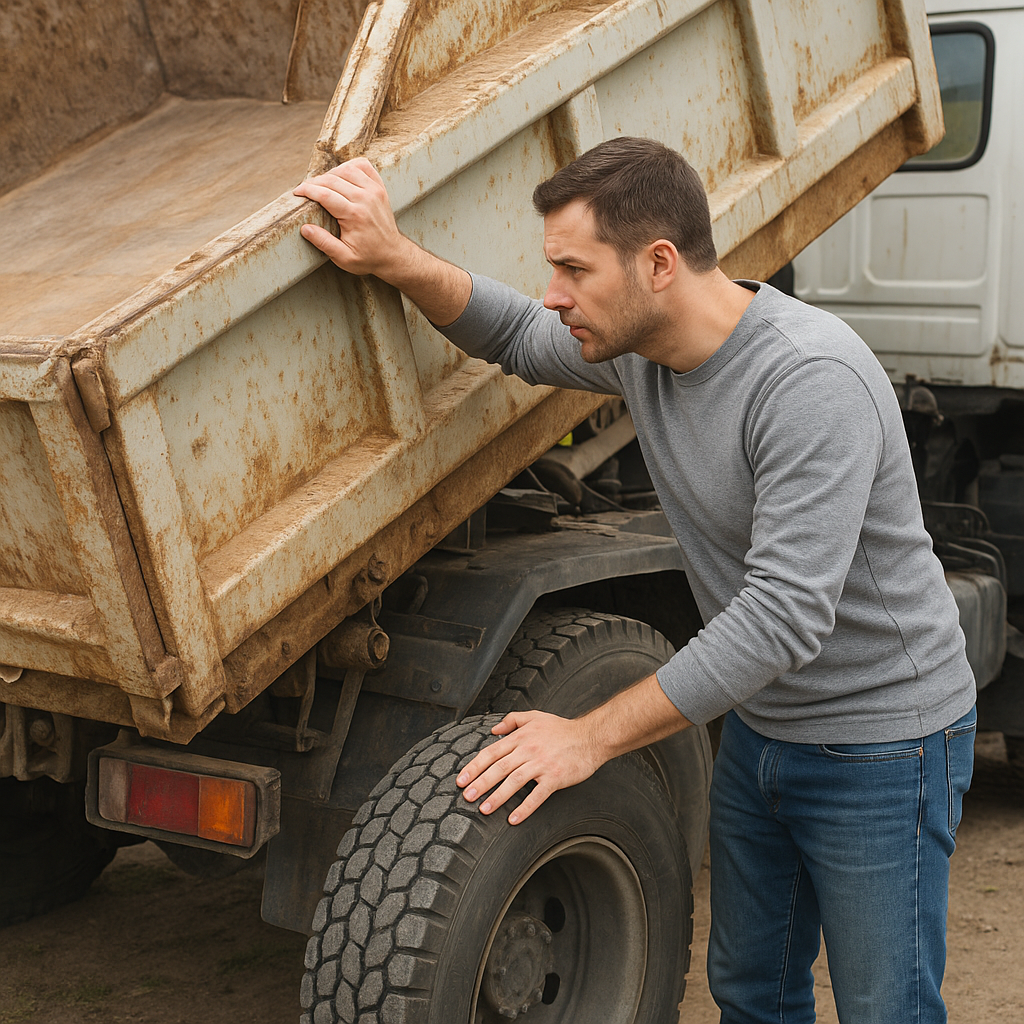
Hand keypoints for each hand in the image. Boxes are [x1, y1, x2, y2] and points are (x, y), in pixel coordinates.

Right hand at [292, 158, 410, 277]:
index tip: (296, 192)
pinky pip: (363, 166)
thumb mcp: (344, 258)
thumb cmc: (368, 258)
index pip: (325, 194)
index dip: (307, 190)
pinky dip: (349, 166)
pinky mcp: (379, 188)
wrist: (393, 255)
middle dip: (314, 182)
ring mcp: (374, 191)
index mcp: (355, 216)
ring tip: (321, 184)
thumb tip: (305, 228)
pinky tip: (341, 175)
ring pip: (347, 169)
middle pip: (333, 179)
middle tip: (304, 190)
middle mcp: (366, 199)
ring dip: (330, 173)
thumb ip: (324, 243)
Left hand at [456, 710, 609, 824]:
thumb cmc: (562, 729)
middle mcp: (528, 750)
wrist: (591, 736)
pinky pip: (537, 795)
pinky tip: (514, 819)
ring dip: (497, 796)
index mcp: (521, 737)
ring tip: (483, 809)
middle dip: (480, 783)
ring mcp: (542, 764)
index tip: (461, 779)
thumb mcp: (535, 717)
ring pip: (514, 781)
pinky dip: (525, 808)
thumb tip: (493, 730)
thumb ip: (512, 720)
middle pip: (499, 768)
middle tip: (466, 796)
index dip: (474, 766)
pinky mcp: (555, 778)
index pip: (491, 752)